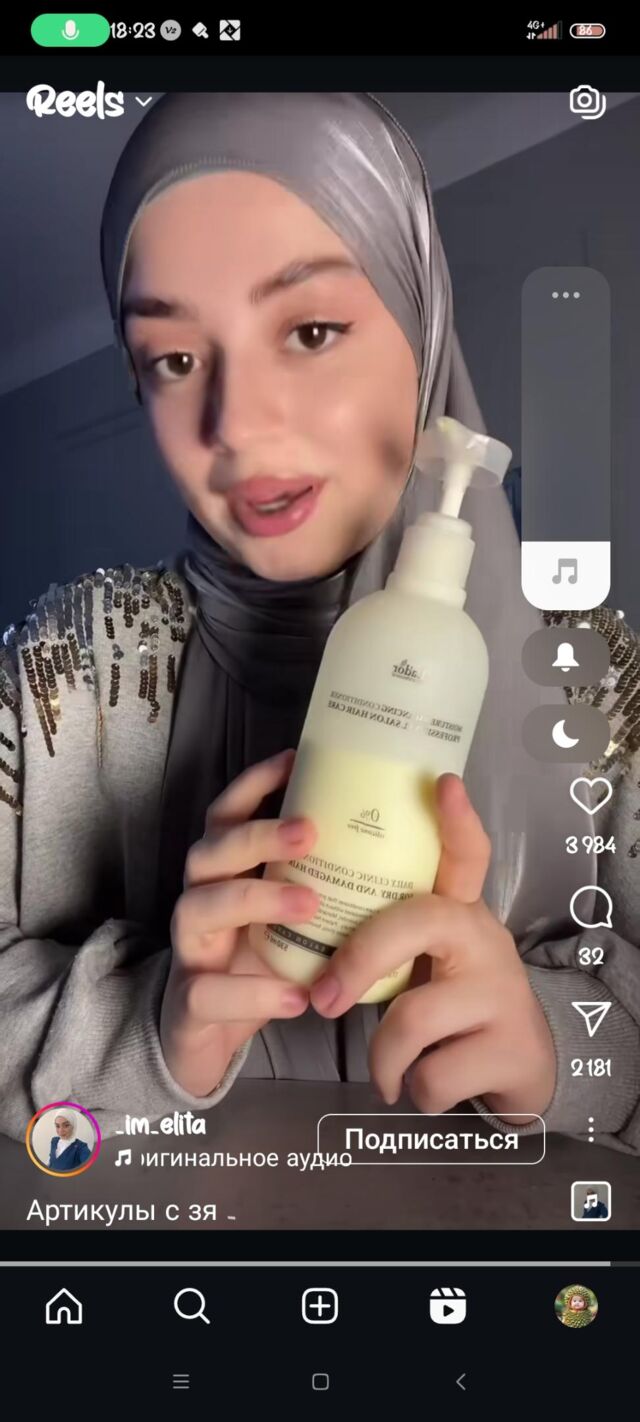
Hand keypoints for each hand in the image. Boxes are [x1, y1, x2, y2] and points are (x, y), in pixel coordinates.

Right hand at [160, 749, 319, 1096]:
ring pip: (200, 910)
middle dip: (256, 835)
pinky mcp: (190, 1005)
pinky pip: (209, 992)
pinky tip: (296, 996)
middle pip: (209, 852)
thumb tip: (405, 835)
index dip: (252, 785)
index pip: (227, 817)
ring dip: (254, 900)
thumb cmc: (268, 969)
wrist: (211, 1043)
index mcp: (229, 876)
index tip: (294, 760)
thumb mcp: (305, 924)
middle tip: (310, 831)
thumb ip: (343, 883)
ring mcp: (191, 953)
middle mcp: (203, 903)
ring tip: (309, 903)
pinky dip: (253, 994)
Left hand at [309, 773, 555, 1122]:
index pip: (464, 856)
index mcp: (458, 914)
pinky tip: (420, 1087)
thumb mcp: (427, 960)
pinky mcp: (510, 1049)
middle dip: (359, 960)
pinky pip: (432, 1074)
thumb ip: (385, 933)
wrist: (520, 1070)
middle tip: (324, 1000)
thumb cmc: (452, 1003)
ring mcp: (502, 994)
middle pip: (418, 924)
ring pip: (413, 1016)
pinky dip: (413, 1089)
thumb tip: (297, 906)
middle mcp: (485, 941)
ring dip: (383, 1056)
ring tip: (385, 1071)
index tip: (443, 783)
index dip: (455, 820)